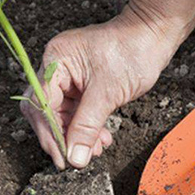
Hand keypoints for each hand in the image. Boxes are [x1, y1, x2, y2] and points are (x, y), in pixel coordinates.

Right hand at [20, 7, 177, 168]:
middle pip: (46, 110)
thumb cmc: (132, 50)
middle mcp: (57, 66)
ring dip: (77, 135)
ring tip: (95, 149)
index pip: (40, 103)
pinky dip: (87, 127)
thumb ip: (87, 126)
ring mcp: (70, 76)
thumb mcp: (108, 92)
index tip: (62, 157)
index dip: (50, 133)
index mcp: (56, 59)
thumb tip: (75, 157)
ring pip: (63, 114)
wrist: (154, 35)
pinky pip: (78, 111)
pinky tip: (100, 138)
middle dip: (61, 136)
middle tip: (74, 159)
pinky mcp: (84, 84)